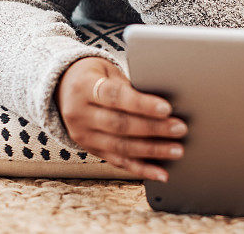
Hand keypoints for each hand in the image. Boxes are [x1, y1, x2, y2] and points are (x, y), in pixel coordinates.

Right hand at [55, 57, 187, 180]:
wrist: (63, 87)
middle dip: (153, 129)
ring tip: (176, 150)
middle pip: (120, 124)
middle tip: (180, 129)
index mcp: (84, 88)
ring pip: (120, 146)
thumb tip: (164, 102)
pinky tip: (160, 173)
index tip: (167, 108)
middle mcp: (79, 114)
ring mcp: (83, 135)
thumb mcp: (108, 71)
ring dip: (152, 151)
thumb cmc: (96, 75)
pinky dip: (141, 168)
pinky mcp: (90, 149)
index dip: (142, 104)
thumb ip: (130, 85)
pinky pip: (117, 161)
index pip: (115, 97)